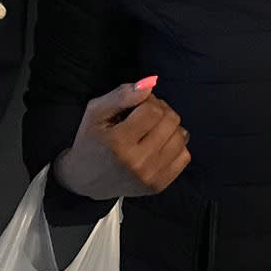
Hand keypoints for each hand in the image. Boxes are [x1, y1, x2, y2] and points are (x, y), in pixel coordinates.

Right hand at [52, 77, 190, 199]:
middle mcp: (137, 162)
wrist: (85, 180)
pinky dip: (175, 145)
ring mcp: (150, 176)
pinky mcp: (159, 185)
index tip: (137, 105)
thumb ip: (121, 95)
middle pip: (170, 121)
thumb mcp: (95, 112)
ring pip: (181, 137)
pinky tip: (160, 144)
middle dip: (161, 110)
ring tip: (153, 128)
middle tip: (146, 114)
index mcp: (118, 142)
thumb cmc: (90, 142)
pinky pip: (184, 156)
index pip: (152, 110)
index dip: (148, 100)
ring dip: (170, 127)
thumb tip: (149, 85)